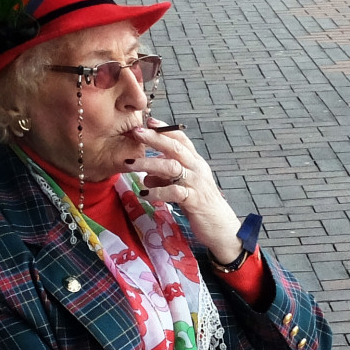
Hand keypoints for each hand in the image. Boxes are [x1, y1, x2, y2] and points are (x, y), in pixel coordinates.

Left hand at [125, 120, 242, 261]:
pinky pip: (173, 192)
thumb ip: (166, 179)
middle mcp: (197, 169)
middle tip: (136, 132)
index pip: (182, 140)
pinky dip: (156, 192)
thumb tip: (146, 176)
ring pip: (171, 168)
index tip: (149, 121)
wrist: (220, 227)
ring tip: (130, 165)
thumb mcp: (183, 187)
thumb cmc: (200, 205)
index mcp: (196, 163)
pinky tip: (144, 194)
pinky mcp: (194, 200)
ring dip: (148, 164)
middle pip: (175, 148)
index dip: (166, 130)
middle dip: (155, 139)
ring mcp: (196, 184)